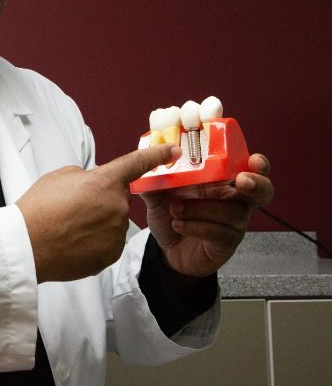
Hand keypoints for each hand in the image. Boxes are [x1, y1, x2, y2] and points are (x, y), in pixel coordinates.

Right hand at [16, 145, 179, 282]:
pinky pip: (107, 243)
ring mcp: (116, 232)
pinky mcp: (111, 254)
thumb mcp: (59, 177)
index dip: (157, 155)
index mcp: (104, 181)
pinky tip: (73, 243)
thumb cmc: (38, 209)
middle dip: (99, 201)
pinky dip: (93, 242)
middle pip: (116, 198)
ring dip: (96, 223)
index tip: (173, 152)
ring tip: (68, 228)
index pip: (137, 163)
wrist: (27, 246)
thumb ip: (85, 176)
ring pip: (111, 222)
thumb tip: (93, 184)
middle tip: (71, 208)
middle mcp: (117, 206)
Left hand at [140, 154, 273, 276]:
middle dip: (254, 184)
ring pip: (232, 212)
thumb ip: (154, 176)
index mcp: (223, 182)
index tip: (253, 161)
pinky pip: (220, 232)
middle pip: (262, 191)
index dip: (258, 165)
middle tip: (240, 182)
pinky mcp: (226, 243)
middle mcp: (235, 201)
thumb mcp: (159, 193)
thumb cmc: (172, 215)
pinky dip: (196, 226)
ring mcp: (234, 224)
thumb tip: (145, 159)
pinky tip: (178, 225)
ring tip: (175, 210)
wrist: (166, 249)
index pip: (250, 169)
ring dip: (201, 208)